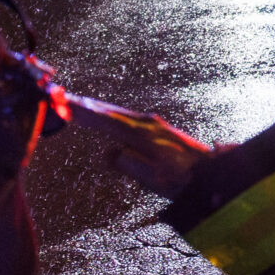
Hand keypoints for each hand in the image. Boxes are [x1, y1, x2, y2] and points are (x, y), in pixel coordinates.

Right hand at [67, 93, 211, 198]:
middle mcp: (147, 123)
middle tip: (63, 96)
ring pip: (118, 113)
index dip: (84, 112)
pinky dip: (111, 114)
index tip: (64, 103)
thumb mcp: (154, 177)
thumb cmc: (183, 178)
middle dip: (86, 104)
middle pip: (109, 111)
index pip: (106, 119)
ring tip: (78, 103)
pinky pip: (126, 118)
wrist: (211, 171)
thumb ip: (130, 164)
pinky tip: (105, 116)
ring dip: (97, 108)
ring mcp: (153, 124)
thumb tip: (110, 153)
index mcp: (143, 133)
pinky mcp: (158, 128)